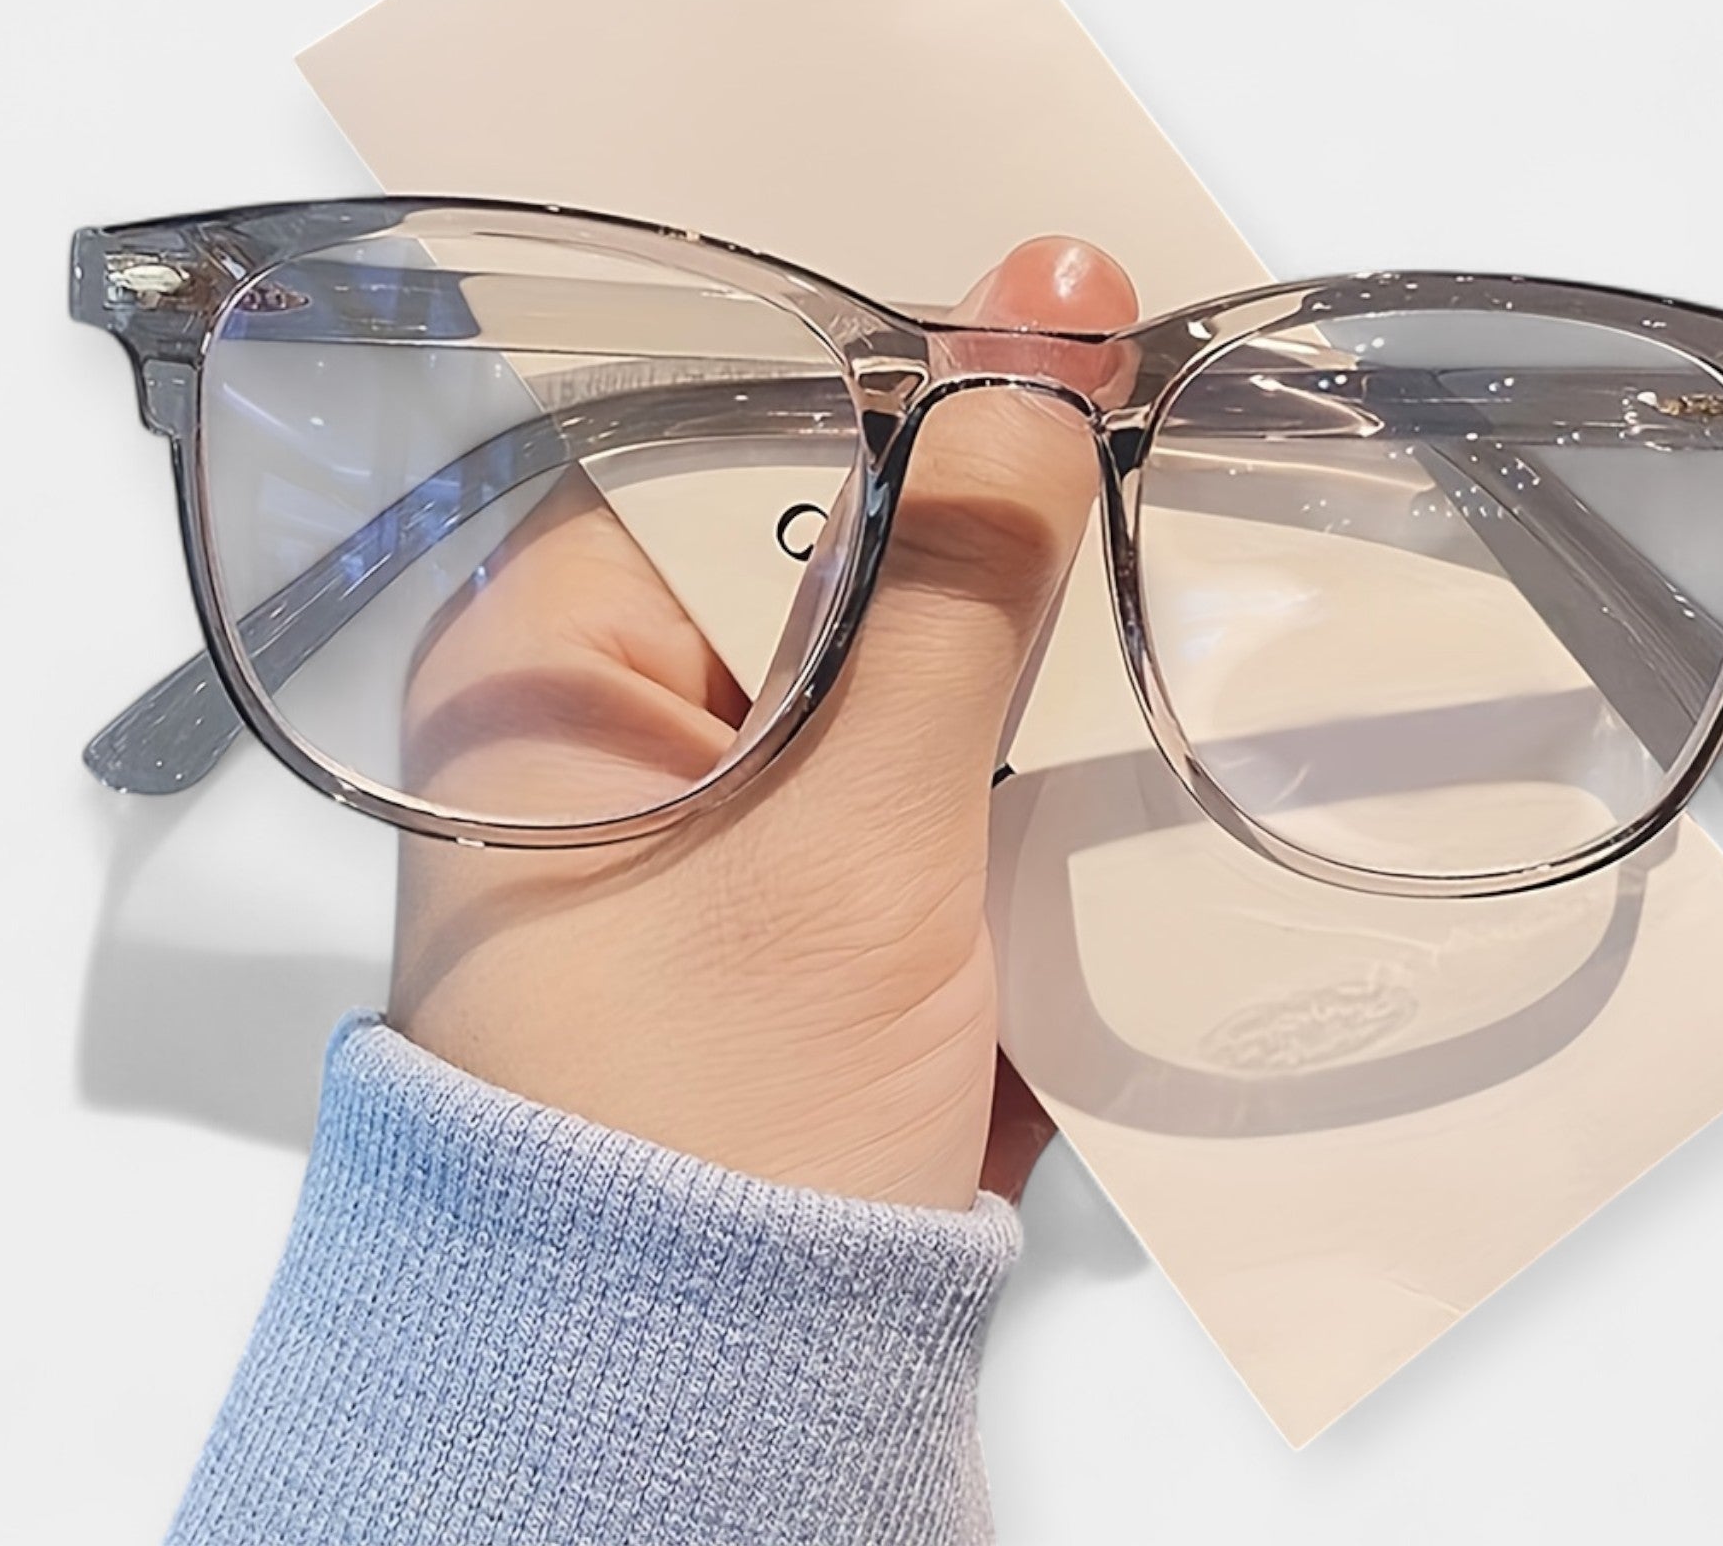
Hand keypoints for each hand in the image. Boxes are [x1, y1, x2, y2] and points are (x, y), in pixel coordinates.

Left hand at [387, 236, 1137, 1208]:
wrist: (714, 1398)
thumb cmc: (711, 1123)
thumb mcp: (856, 823)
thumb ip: (959, 575)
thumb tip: (1035, 324)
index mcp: (553, 662)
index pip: (734, 431)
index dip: (905, 374)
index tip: (1065, 336)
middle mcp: (624, 722)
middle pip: (835, 548)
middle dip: (999, 534)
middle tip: (1153, 452)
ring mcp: (730, 814)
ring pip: (907, 664)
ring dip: (1031, 662)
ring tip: (1170, 593)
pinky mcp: (813, 896)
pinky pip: (933, 772)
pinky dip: (1027, 766)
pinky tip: (1134, 730)